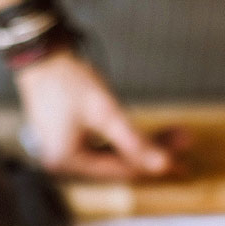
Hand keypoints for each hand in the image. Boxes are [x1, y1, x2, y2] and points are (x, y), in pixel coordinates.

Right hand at [14, 50, 181, 179]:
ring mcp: (63, 153)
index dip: (153, 166)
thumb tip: (164, 166)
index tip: (183, 162)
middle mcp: (62, 164)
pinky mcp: (66, 141)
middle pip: (118, 164)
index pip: (120, 170)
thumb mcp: (105, 111)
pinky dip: (124, 141)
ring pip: (113, 156)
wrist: (41, 55)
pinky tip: (146, 135)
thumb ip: (135, 142)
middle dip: (151, 152)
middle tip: (183, 142)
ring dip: (141, 145)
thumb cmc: (68, 79)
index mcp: (67, 161)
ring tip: (173, 136)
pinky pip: (102, 147)